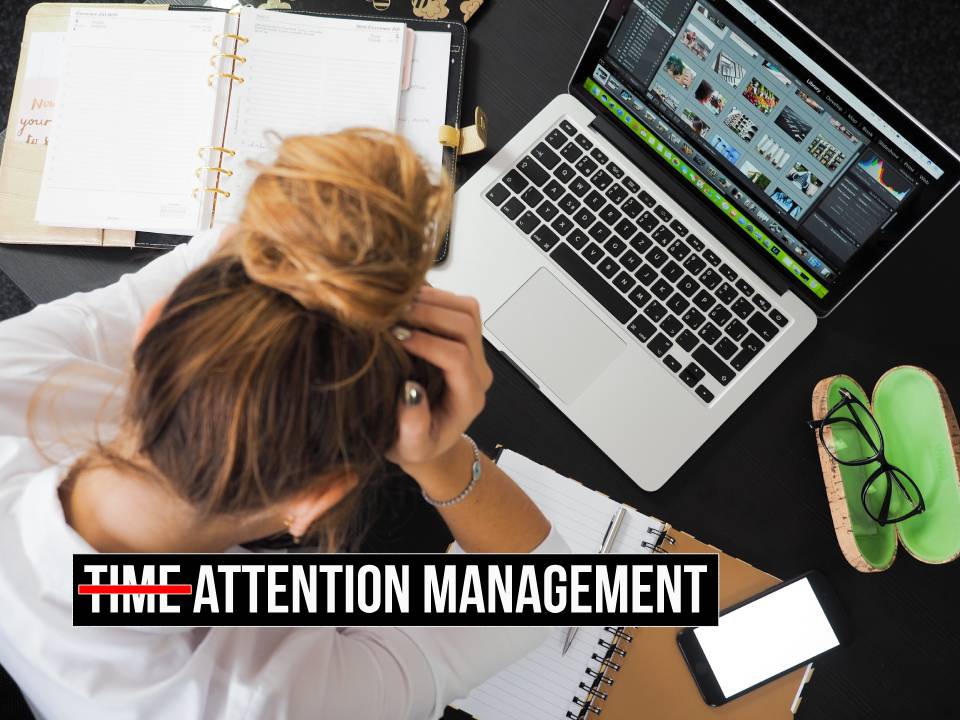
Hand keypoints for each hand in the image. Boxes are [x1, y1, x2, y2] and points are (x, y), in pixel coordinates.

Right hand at [386, 287, 492, 472]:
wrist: (427, 438)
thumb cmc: (416, 444)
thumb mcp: (410, 448)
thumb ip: (413, 428)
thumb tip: (410, 392)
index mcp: (468, 397)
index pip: (457, 358)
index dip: (427, 343)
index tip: (396, 338)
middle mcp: (477, 371)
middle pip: (466, 325)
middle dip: (429, 314)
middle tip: (392, 315)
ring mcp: (474, 351)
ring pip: (467, 309)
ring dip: (432, 300)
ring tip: (397, 305)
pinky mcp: (464, 338)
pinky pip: (458, 306)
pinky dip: (433, 297)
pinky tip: (405, 303)